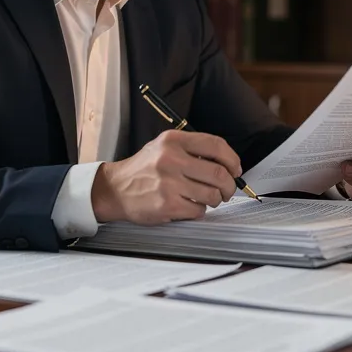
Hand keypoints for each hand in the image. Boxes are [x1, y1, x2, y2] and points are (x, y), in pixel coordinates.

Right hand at [90, 130, 239, 223]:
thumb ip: (192, 150)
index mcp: (173, 140)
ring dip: (215, 199)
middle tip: (228, 190)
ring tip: (207, 198)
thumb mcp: (164, 147)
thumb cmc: (143, 169)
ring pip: (212, 194)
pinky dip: (199, 210)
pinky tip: (189, 205)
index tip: (236, 169)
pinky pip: (198, 210)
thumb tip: (227, 164)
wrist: (115, 189)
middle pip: (219, 173)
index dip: (232, 159)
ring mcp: (169, 183)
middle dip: (230, 185)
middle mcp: (170, 159)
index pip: (215, 145)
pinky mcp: (167, 204)